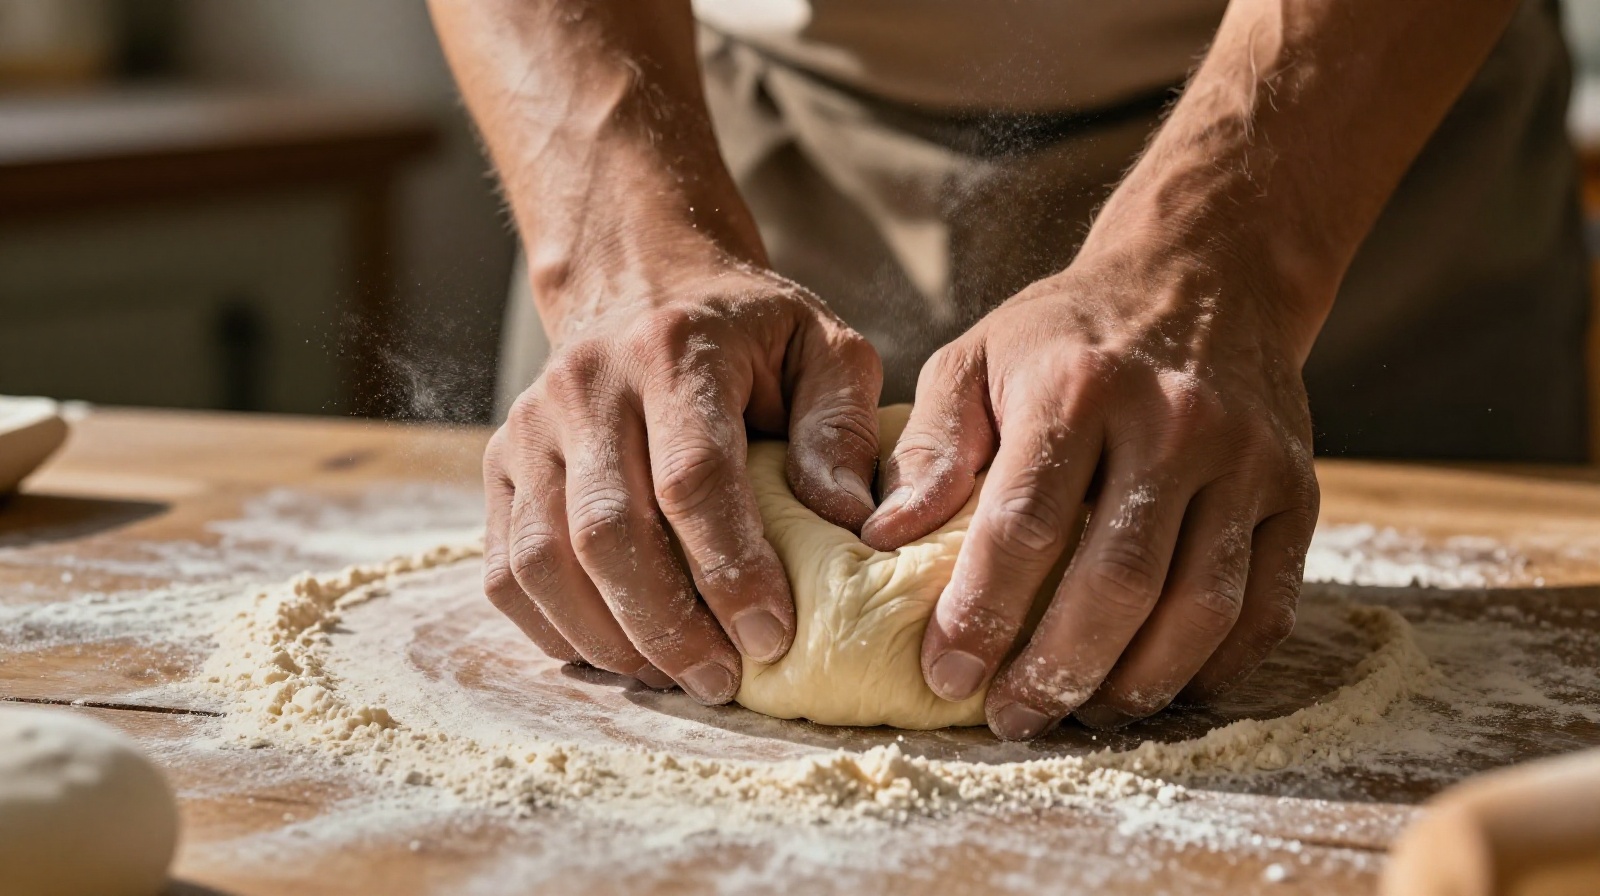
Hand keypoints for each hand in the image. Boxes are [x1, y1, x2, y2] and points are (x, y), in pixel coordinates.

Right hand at [484, 262, 881, 703]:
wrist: (643, 286)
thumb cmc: (749, 336)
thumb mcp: (823, 348)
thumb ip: (843, 426)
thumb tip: (848, 520)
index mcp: (673, 352)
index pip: (692, 479)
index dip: (731, 569)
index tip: (773, 637)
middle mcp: (586, 387)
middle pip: (607, 533)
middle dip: (667, 626)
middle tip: (722, 681)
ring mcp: (529, 429)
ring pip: (544, 562)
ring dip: (609, 640)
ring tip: (673, 678)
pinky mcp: (500, 467)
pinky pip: (505, 571)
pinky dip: (554, 629)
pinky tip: (615, 653)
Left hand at [861, 245, 1318, 739]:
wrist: (1204, 273)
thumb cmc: (1068, 333)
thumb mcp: (976, 359)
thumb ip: (929, 446)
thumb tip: (880, 536)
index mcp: (1077, 388)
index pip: (1024, 525)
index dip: (982, 614)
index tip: (945, 673)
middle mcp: (1172, 422)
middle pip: (1118, 580)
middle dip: (1058, 670)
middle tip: (1012, 719)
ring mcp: (1246, 459)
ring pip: (1199, 606)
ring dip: (1138, 683)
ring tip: (1083, 715)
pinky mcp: (1297, 490)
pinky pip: (1266, 604)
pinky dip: (1215, 665)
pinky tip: (1163, 684)